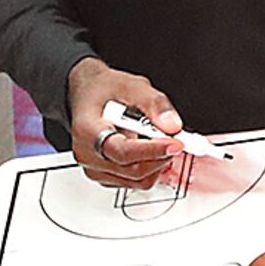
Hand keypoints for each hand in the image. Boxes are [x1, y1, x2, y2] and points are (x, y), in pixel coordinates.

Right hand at [64, 57, 183, 189]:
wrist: (88, 95)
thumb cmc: (103, 89)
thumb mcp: (131, 84)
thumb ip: (153, 103)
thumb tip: (172, 126)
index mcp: (87, 130)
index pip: (122, 151)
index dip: (153, 150)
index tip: (176, 143)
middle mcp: (87, 155)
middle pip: (133, 169)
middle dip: (161, 155)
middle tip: (177, 138)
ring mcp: (95, 169)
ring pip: (138, 180)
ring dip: (157, 161)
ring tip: (154, 136)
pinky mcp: (105, 177)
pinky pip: (136, 181)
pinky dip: (150, 166)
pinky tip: (147, 146)